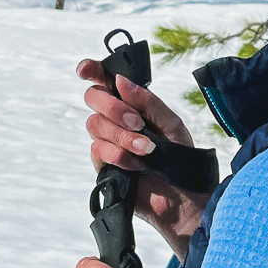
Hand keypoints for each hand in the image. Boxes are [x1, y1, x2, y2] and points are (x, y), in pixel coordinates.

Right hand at [78, 58, 213, 261]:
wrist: (182, 198)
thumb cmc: (181, 160)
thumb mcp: (171, 124)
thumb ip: (148, 102)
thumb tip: (121, 80)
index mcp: (132, 105)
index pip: (105, 81)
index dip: (91, 71)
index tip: (85, 70)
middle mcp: (115, 120)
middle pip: (93, 98)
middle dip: (113, 107)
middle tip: (137, 122)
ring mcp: (107, 142)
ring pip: (95, 125)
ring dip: (122, 136)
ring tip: (147, 149)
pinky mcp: (103, 165)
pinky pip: (98, 150)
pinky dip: (119, 155)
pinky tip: (138, 165)